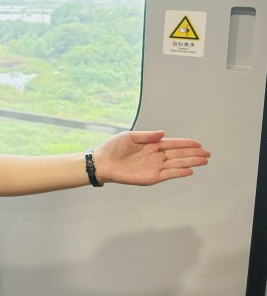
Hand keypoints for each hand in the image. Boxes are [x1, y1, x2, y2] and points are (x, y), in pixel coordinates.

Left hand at [93, 130, 209, 185]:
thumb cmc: (113, 148)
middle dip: (193, 153)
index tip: (198, 143)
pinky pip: (168, 174)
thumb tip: (163, 133)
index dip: (185, 143)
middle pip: (178, 154)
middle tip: (207, 153)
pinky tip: (189, 170)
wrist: (103, 162)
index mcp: (151, 145)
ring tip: (203, 161)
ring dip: (190, 163)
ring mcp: (154, 167)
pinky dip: (178, 172)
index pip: (172, 144)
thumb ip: (148, 136)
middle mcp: (155, 156)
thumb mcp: (130, 137)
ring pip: (177, 164)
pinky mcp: (151, 177)